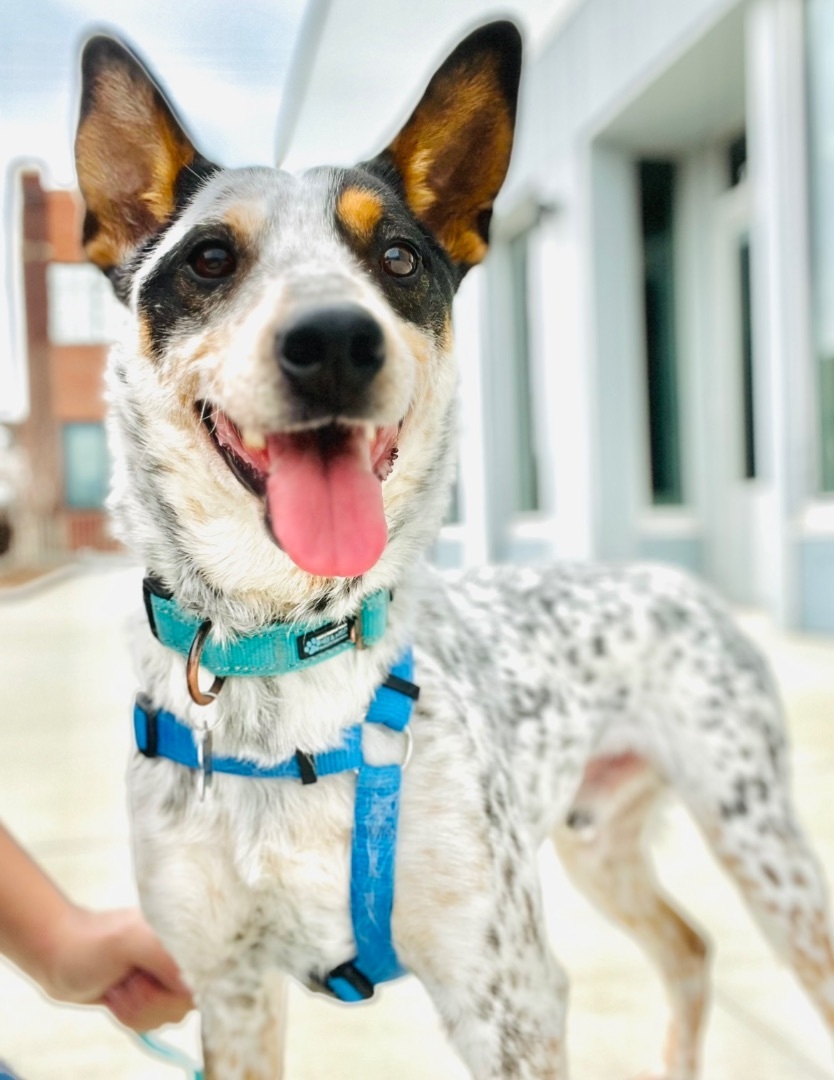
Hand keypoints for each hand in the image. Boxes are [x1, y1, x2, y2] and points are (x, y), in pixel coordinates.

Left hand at [42, 905, 192, 1030]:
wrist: (56, 954)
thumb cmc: (89, 942)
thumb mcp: (130, 941)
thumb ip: (168, 958)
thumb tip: (196, 985)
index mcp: (182, 937)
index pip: (204, 977)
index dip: (174, 990)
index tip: (146, 982)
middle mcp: (177, 956)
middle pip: (184, 1003)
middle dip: (149, 1001)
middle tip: (127, 982)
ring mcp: (161, 976)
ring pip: (167, 1016)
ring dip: (136, 1010)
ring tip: (118, 986)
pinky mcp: (146, 994)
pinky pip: (152, 1021)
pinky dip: (130, 1016)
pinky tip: (115, 996)